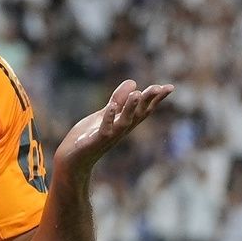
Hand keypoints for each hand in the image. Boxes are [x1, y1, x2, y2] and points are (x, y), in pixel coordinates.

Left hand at [53, 79, 173, 181]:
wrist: (72, 158)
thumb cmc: (89, 136)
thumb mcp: (105, 113)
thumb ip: (118, 99)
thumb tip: (133, 82)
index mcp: (124, 122)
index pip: (143, 109)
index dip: (156, 99)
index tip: (170, 87)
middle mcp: (121, 130)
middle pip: (138, 114)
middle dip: (148, 101)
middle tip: (159, 88)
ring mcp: (109, 136)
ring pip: (124, 122)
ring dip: (130, 108)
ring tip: (137, 94)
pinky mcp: (96, 141)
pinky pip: (104, 130)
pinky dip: (108, 119)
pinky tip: (110, 107)